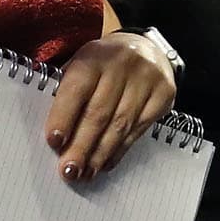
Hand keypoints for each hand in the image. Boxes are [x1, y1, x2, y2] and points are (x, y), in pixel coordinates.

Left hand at [47, 30, 178, 181]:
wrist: (145, 48)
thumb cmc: (102, 65)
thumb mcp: (80, 67)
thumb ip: (66, 95)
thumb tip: (56, 139)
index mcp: (94, 56)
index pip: (77, 89)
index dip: (64, 117)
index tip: (54, 142)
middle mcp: (123, 64)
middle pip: (99, 112)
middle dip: (82, 146)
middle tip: (69, 171)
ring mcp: (147, 78)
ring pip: (121, 124)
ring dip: (101, 153)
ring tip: (86, 173)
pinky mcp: (165, 92)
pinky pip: (141, 128)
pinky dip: (121, 149)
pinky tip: (107, 162)